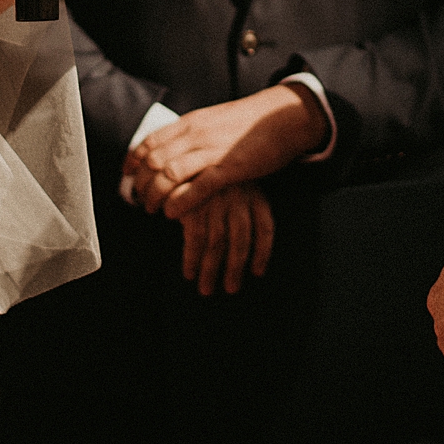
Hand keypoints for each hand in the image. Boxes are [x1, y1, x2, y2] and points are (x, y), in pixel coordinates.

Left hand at [123, 84, 328, 217]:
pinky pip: (196, 188)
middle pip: (153, 161)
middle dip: (140, 183)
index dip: (133, 160)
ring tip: (151, 210)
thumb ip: (192, 132)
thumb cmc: (250, 122)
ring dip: (154, 196)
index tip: (126, 175)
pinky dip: (179, 203)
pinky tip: (171, 214)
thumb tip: (173, 146)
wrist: (283, 117)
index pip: (150, 141)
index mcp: (191, 122)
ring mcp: (211, 151)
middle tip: (138, 199)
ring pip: (168, 175)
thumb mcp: (213, 120)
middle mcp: (196, 134)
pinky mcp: (229, 168)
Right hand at [177, 181, 273, 295]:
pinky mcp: (193, 203)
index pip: (264, 227)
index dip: (262, 253)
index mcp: (253, 191)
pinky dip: (192, 259)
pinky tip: (189, 273)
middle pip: (241, 241)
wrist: (179, 154)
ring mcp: (215, 200)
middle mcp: (237, 196)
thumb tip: (238, 249)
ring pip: (218, 244)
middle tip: (231, 289)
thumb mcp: (230, 183)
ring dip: (211, 270)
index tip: (257, 272)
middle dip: (235, 268)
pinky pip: (195, 240)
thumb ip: (236, 210)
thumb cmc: (207, 173)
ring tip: (206, 289)